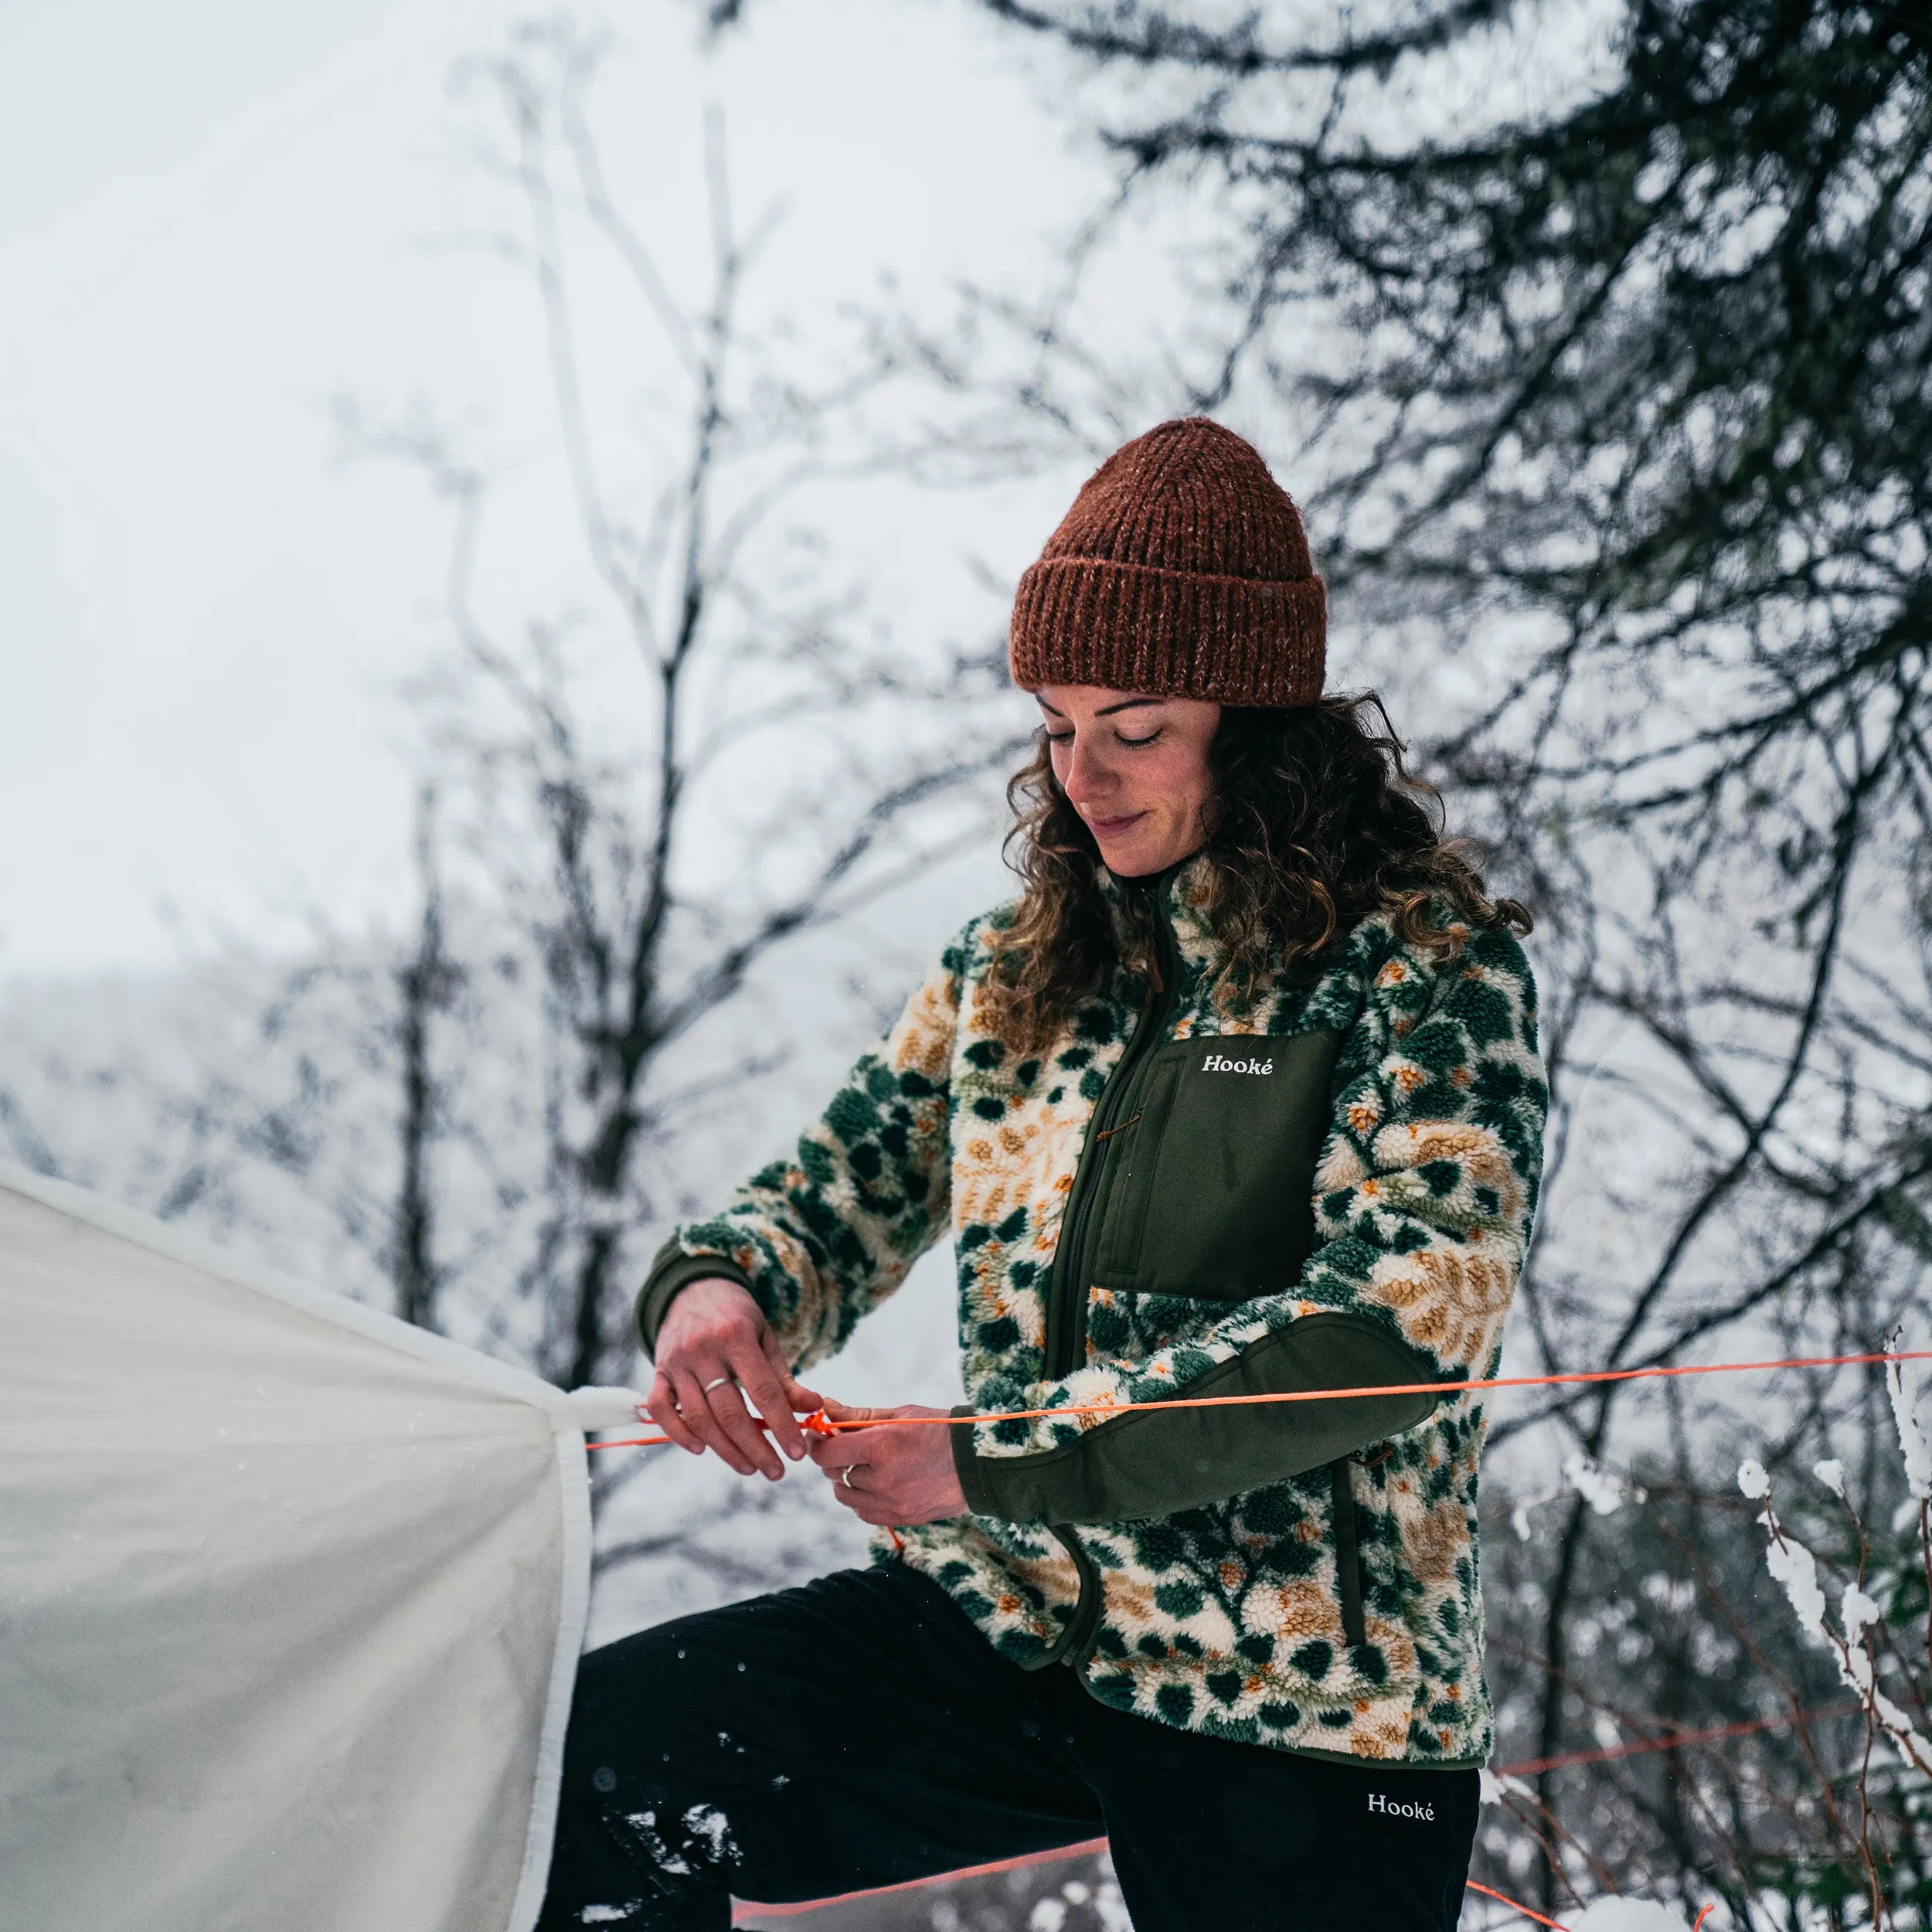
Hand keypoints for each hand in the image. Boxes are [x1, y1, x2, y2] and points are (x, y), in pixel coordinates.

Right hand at [647, 1278, 821, 1480]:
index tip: (797, 1453)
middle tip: (775, 1471)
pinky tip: (701, 1449)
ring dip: (724, 1450)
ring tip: (748, 1467)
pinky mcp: (658, 1371)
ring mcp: (676, 1362)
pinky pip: (661, 1410)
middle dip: (756, 1448)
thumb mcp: (765, 1338)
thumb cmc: (737, 1317)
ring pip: (698, 1418)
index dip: (781, 1426)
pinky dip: (678, 1434)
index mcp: (736, 1336)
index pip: (763, 1391)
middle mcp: (703, 1349)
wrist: (694, 1288)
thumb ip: (784, 1377)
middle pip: (730, 1412)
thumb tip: (813, 1408)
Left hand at [808, 1396, 967, 1526]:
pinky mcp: (901, 1518)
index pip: (828, 1452)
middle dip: (833, 1458)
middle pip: (834, 1473)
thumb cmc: (941, 1430)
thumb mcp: (901, 1414)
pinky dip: (861, 1499)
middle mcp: (883, 1478)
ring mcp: (892, 1503)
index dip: (817, 1443)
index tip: (819, 1435)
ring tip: (862, 1466)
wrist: (979, 1464)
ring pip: (846, 1496)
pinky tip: (874, 1484)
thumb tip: (826, 1408)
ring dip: (845, 1480)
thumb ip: (859, 1415)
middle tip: (844, 1446)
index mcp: (882, 1446)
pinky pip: (864, 1512)